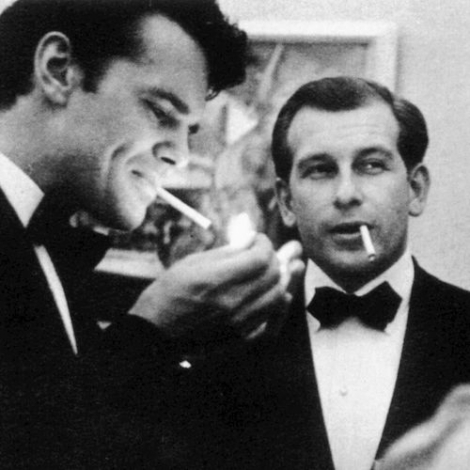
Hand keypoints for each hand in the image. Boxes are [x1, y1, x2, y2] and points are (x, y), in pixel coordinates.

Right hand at [129, 234, 303, 352]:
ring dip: (282, 279)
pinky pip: (271, 320)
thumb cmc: (168, 294)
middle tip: (268, 252)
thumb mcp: (190, 264)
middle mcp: (232, 302)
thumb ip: (225, 252)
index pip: (260, 257)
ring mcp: (239, 323)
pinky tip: (279, 294)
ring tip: (282, 268)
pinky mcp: (241, 337)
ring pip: (277, 296)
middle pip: (272, 275)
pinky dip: (278, 304)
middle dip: (274, 258)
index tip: (258, 239)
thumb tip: (250, 238)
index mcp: (217, 280)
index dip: (264, 243)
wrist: (156, 333)